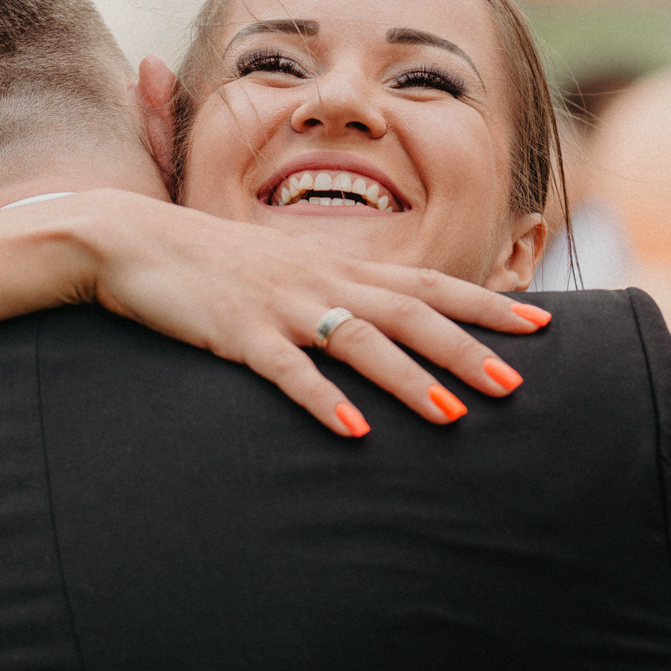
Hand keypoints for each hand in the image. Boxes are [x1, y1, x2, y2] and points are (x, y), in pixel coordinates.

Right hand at [66, 192, 550, 436]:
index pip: (429, 284)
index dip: (486, 306)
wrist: (129, 239)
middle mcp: (320, 281)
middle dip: (468, 349)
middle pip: (411, 314)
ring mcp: (279, 306)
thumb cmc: (209, 264)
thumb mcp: (281, 275)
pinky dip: (323, 401)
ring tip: (453, 416)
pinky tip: (354, 432)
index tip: (541, 326)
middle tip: (519, 384)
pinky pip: (288, 371)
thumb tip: (378, 329)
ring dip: (409, 380)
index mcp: (335, 268)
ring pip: (359, 342)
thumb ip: (330, 298)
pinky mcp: (237, 333)